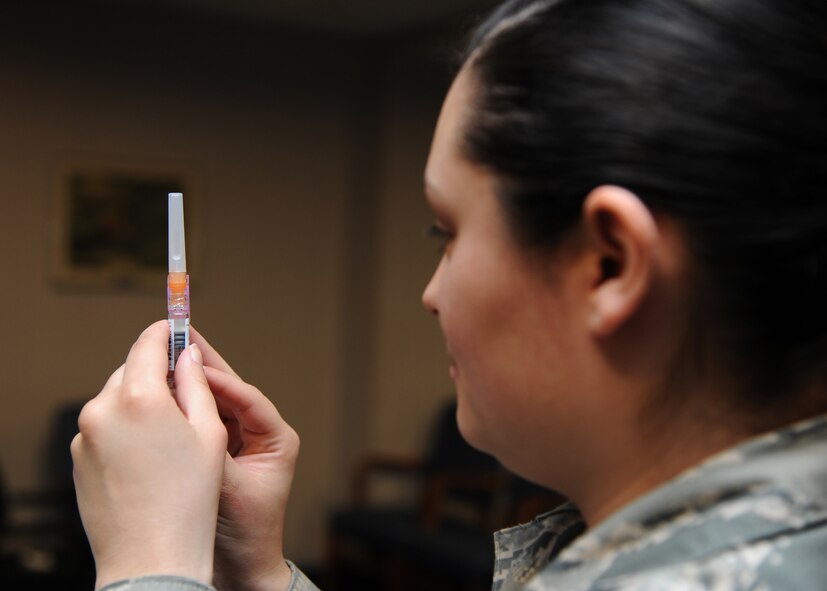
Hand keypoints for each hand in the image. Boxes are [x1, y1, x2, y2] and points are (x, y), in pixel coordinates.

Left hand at [71, 320, 227, 589]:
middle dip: (156, 374)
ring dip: (139, 403)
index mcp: (139, 397)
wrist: (151, 558)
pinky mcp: (77, 458)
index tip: (177, 328)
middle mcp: (102, 409)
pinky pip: (103, 427)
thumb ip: (197, 384)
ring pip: (115, 399)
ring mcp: (84, 435)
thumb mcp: (208, 433)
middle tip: (185, 392)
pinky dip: (124, 429)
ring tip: (168, 437)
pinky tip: (147, 458)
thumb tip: (188, 354)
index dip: (167, 332)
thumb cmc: (189, 498)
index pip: (148, 343)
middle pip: (130, 370)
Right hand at [189, 327, 297, 590]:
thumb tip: (187, 409)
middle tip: (179, 332)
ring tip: (166, 352)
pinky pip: (203, 418)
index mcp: (276, 437)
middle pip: (230, 390)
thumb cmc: (246, 531)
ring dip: (190, 380)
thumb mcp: (228, 487)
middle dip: (204, 363)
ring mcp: (242, 440)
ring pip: (214, 400)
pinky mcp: (222, 449)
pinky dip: (185, 404)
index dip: (218, 377)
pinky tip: (163, 388)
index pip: (246, 397)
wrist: (243, 565)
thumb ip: (209, 448)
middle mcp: (262, 432)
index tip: (190, 361)